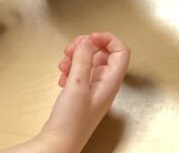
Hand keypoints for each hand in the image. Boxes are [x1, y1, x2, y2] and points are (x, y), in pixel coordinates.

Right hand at [36, 33, 128, 152]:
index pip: (120, 51)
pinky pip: (80, 73)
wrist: (58, 143)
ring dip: (76, 57)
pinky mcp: (82, 94)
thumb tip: (88, 42)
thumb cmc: (70, 123)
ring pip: (90, 63)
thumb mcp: (77, 85)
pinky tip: (63, 75)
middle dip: (87, 47)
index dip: (107, 39)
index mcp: (110, 82)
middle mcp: (105, 85)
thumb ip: (83, 60)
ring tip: (64, 62)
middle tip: (72, 47)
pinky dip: (71, 69)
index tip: (91, 37)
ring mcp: (93, 90)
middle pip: (104, 54)